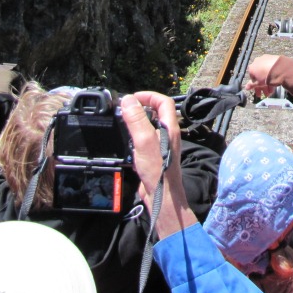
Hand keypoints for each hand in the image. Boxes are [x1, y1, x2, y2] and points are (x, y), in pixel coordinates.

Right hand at [121, 92, 197, 237]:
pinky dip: (135, 137)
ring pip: (150, 127)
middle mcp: (167, 135)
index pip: (164, 102)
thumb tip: (128, 99)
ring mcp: (161, 146)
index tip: (133, 97)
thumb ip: (137, 119)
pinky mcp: (154, 157)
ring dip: (138, 121)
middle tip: (125, 108)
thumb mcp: (144, 140)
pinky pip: (145, 141)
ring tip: (122, 121)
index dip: (150, 95)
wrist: (162, 196)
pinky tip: (125, 141)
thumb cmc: (157, 168)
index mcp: (169, 127)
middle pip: (157, 113)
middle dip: (142, 107)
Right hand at [246, 54, 281, 96]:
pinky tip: (275, 82)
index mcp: (251, 68)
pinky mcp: (272, 58)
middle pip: (259, 77)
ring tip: (272, 91)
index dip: (256, 88)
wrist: (279, 67)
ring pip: (265, 73)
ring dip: (268, 83)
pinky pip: (270, 68)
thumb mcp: (258, 83)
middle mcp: (256, 62)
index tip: (260, 93)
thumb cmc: (266, 76)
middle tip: (267, 94)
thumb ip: (252, 85)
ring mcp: (264, 59)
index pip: (252, 79)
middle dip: (263, 87)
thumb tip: (246, 87)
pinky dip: (272, 76)